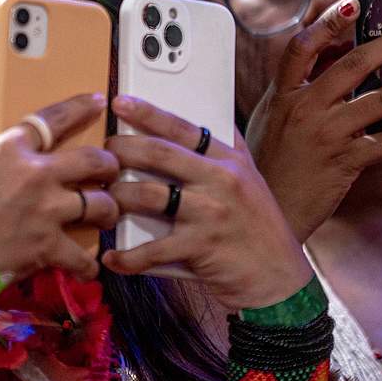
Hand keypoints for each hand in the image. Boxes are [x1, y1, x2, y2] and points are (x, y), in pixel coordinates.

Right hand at [0, 93, 119, 303]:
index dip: (80, 108)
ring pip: (100, 204)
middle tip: (110, 171)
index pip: (54, 118)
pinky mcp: (48, 245)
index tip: (97, 102)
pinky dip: (87, 264)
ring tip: (105, 215)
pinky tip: (87, 265)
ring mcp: (45, 210)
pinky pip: (84, 255)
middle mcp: (34, 174)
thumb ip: (9, 163)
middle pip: (93, 160)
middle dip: (109, 166)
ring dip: (107, 211)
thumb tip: (32, 166)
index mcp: (10, 149)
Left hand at [102, 95, 313, 310]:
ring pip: (149, 196)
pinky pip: (153, 249)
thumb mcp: (250, 180)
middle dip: (123, 149)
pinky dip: (128, 256)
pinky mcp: (201, 247)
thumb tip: (202, 118)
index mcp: (230, 160)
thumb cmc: (258, 228)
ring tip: (103, 200)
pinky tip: (112, 257)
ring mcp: (210, 214)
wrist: (279, 278)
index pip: (184, 128)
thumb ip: (226, 152)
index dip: (149, 113)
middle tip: (101, 153)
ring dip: (118, 198)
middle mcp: (221, 180)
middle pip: (160, 154)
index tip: (120, 102)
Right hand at [245, 0, 381, 241]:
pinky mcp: (345, 162)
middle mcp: (304, 107)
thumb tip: (328, 51)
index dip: (328, 22)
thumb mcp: (274, 117)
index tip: (354, 3)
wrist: (270, 211)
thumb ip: (299, 85)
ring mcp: (326, 134)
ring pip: (380, 100)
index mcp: (284, 93)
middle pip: (353, 63)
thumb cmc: (272, 163)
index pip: (303, 46)